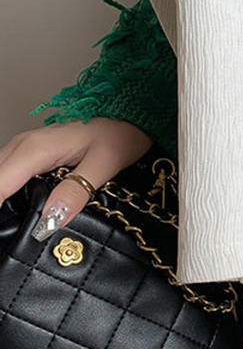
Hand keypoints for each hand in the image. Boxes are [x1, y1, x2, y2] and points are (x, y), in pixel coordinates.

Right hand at [0, 119, 152, 240]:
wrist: (125, 118)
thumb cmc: (117, 136)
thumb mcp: (103, 166)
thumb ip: (76, 191)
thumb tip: (52, 219)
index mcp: (36, 149)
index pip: (0, 183)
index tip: (3, 229)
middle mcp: (24, 144)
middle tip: (8, 230)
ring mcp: (24, 146)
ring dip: (1, 196)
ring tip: (11, 223)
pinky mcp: (28, 152)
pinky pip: (7, 171)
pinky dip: (7, 188)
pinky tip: (17, 205)